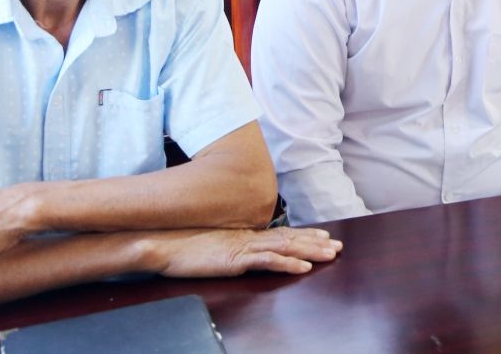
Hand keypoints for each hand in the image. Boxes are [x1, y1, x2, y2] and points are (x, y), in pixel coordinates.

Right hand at [143, 227, 342, 278]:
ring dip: (310, 251)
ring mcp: (243, 247)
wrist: (162, 244)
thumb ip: (227, 248)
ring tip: (331, 254)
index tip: (323, 236)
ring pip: (285, 247)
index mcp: (243, 235)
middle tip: (338, 246)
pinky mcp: (236, 259)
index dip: (303, 234)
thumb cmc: (181, 247)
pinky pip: (267, 261)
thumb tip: (237, 252)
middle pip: (289, 239)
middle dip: (315, 242)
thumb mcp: (211, 246)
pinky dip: (287, 263)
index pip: (280, 234)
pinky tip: (303, 267)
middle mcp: (248, 238)